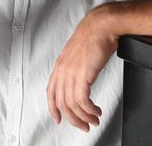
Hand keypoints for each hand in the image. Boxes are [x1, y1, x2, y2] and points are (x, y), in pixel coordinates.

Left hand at [46, 7, 118, 131]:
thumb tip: (80, 81)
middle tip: (84, 126)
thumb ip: (75, 67)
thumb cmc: (93, 37)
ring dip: (84, 116)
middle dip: (73, 118)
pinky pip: (82, 101)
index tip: (59, 119)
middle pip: (61, 103)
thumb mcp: (78, 55)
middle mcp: (62, 70)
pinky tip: (97, 111)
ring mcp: (71, 72)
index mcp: (60, 65)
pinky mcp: (82, 74)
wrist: (101, 26)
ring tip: (94, 120)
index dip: (53, 108)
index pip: (51, 92)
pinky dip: (90, 110)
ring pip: (72, 104)